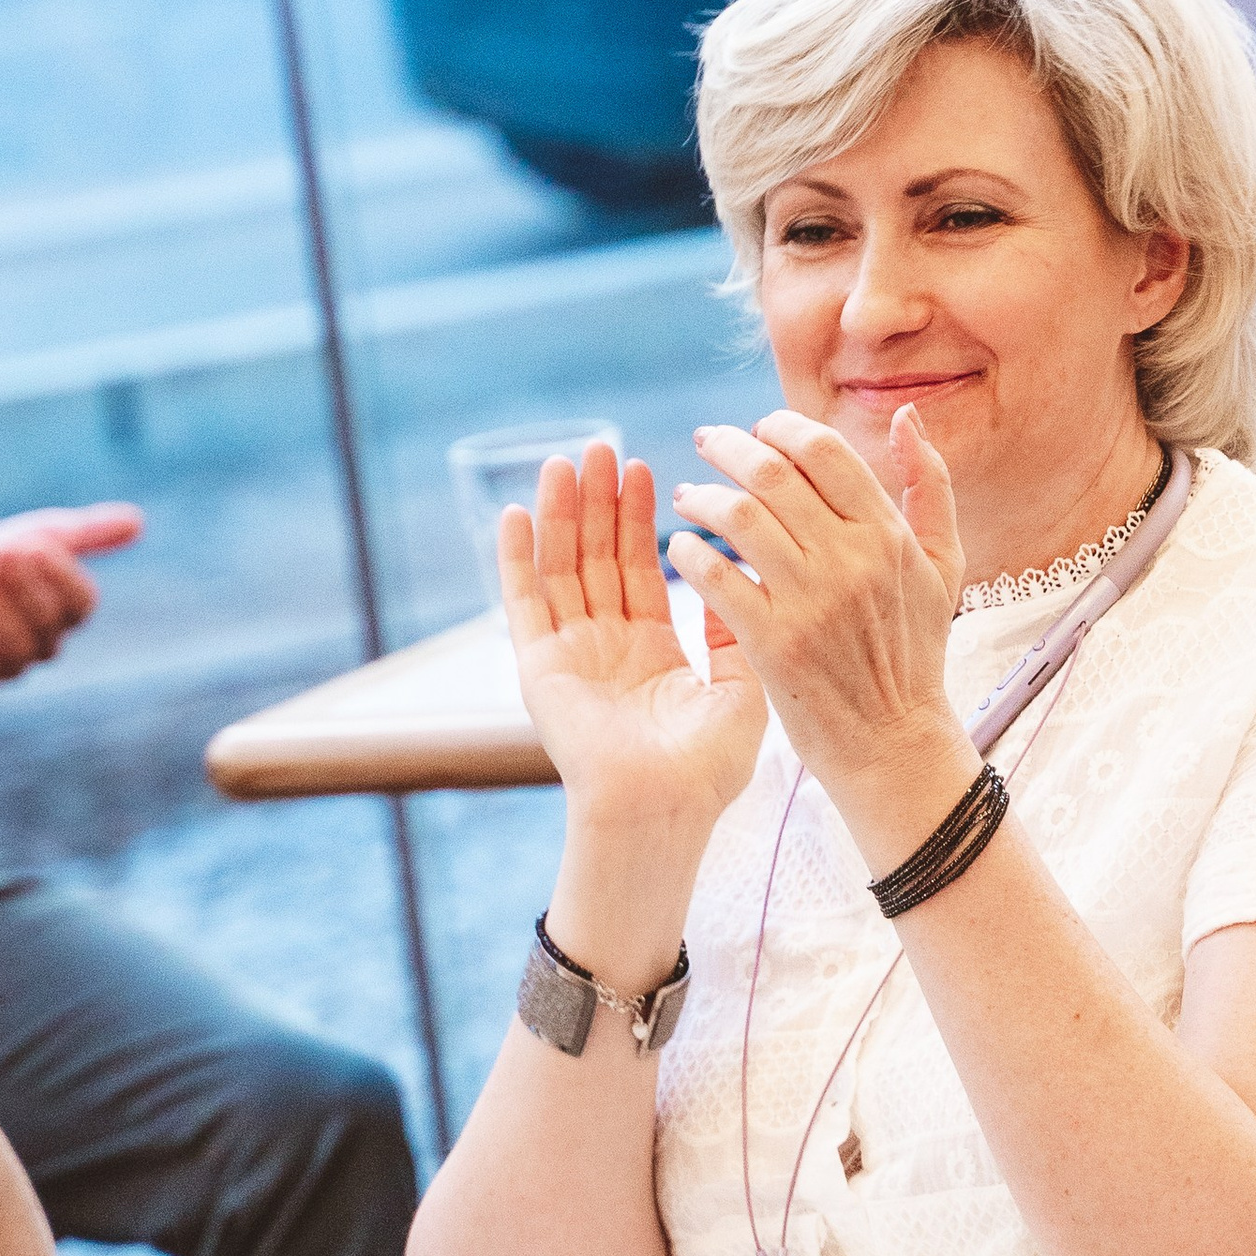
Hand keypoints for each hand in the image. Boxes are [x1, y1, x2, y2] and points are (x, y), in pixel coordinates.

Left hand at [0, 504, 140, 690]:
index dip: (60, 574)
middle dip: (24, 583)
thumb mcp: (36, 537)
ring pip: (21, 646)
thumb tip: (138, 520)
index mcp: (69, 608)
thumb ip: (85, 532)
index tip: (30, 543)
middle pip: (49, 619)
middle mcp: (49, 640)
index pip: (82, 601)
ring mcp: (16, 662)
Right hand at [504, 445, 763, 835]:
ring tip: (567, 461)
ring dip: (562, 515)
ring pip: (561, 568)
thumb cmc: (708, 768)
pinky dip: (516, 558)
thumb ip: (734, 631)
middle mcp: (606, 647)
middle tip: (603, 446)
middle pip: (597, 558)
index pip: (640, 570)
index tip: (645, 469)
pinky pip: (523, 602)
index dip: (639, 520)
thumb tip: (733, 578)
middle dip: (600, 503)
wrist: (664, 809)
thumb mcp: (740, 689)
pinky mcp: (538, 667)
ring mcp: (569, 655)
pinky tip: (515, 513)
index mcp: (652, 652)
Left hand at [671, 403, 967, 856]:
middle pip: (771, 472)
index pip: (823, 450)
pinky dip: (691, 553)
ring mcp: (810, 600)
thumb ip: (930, 485)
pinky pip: (715, 576)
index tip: (758, 431)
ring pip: (737, 516)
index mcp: (887, 534)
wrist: (894, 742)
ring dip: (702, 496)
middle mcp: (850, 559)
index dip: (780, 427)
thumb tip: (905, 417)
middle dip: (728, 447)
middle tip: (707, 444)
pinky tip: (684, 550)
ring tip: (690, 497)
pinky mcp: (773, 642)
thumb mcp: (943, 564)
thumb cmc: (914, 651)